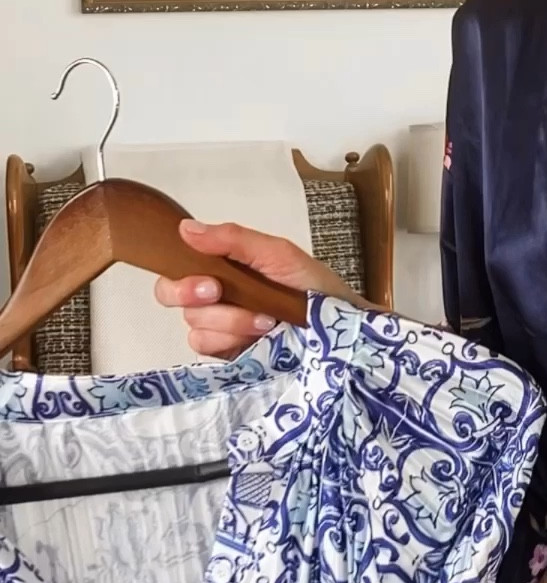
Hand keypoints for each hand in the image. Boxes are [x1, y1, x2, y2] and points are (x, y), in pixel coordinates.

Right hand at [154, 219, 355, 357]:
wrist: (339, 327)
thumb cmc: (313, 286)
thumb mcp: (278, 254)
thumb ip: (233, 239)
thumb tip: (186, 228)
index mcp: (223, 266)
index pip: (176, 267)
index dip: (178, 276)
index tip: (209, 281)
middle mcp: (216, 295)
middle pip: (171, 296)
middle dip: (192, 296)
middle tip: (218, 293)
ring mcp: (221, 326)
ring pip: (193, 324)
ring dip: (229, 321)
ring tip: (266, 319)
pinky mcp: (228, 353)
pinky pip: (206, 347)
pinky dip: (231, 340)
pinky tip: (260, 336)